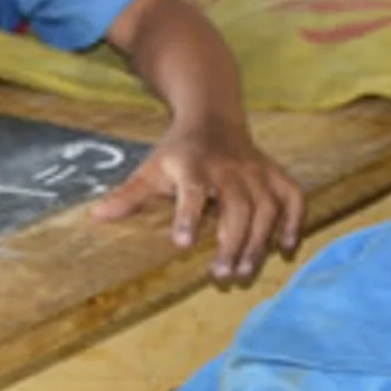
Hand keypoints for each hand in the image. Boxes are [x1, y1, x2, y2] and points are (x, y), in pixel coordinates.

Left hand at [92, 116, 304, 279]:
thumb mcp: (151, 168)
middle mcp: (229, 168)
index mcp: (193, 165)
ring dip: (259, 241)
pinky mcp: (275, 174)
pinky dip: (294, 221)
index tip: (183, 244)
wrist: (213, 115)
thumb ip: (129, 195)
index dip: (188, 216)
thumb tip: (96, 216)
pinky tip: (287, 247)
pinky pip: (293, 198)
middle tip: (222, 274)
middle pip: (238, 207)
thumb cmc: (179, 151)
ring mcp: (256, 171)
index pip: (193, 190)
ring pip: (266, 208)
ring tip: (246, 271)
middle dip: (232, 242)